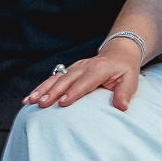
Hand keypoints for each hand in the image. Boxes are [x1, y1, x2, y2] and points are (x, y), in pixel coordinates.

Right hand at [25, 45, 142, 109]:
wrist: (118, 53)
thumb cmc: (124, 69)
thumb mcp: (131, 80)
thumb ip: (125, 93)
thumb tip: (122, 107)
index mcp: (99, 69)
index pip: (84, 82)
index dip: (73, 92)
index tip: (62, 103)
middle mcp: (84, 67)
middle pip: (66, 80)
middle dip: (52, 92)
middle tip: (41, 104)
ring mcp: (74, 68)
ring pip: (55, 79)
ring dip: (42, 90)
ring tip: (30, 101)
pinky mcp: (68, 71)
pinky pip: (52, 79)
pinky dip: (40, 88)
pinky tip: (30, 97)